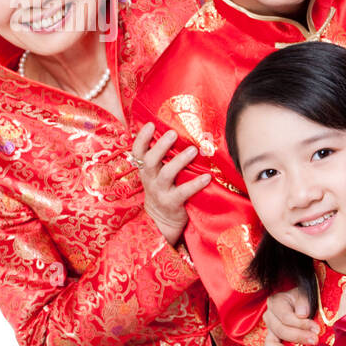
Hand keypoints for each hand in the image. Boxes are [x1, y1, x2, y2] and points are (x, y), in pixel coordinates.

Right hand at [132, 123, 209, 246]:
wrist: (161, 221)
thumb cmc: (163, 190)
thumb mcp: (156, 174)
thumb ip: (162, 158)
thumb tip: (176, 131)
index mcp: (145, 170)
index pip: (137, 152)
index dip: (142, 138)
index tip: (151, 124)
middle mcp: (150, 180)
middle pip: (150, 161)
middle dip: (160, 146)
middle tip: (173, 133)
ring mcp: (160, 192)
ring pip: (166, 174)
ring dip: (179, 161)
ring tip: (193, 150)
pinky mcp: (172, 203)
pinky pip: (183, 192)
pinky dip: (196, 184)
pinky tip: (207, 177)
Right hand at [261, 287, 318, 345]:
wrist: (301, 302)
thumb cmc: (303, 298)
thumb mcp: (304, 293)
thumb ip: (303, 300)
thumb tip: (302, 314)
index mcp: (276, 303)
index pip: (286, 317)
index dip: (301, 324)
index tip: (316, 329)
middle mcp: (269, 317)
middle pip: (280, 330)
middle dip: (298, 337)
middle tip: (313, 341)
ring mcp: (269, 330)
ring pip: (270, 343)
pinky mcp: (272, 340)